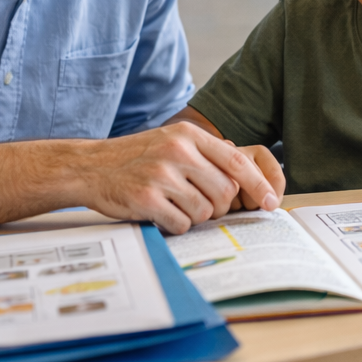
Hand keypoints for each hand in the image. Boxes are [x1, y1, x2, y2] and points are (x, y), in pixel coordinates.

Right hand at [79, 122, 279, 233]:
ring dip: (194, 216)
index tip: (271, 202)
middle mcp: (177, 151)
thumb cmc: (136, 157)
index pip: (237, 161)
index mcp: (188, 135)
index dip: (259, 184)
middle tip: (202, 206)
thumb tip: (246, 176)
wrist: (90, 166)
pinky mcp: (146, 198)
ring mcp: (161, 175)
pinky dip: (175, 225)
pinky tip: (161, 214)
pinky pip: (181, 224)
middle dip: (219, 207)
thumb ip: (205, 154)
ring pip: (204, 211)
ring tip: (174, 206)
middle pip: (225, 192)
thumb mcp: (171, 141)